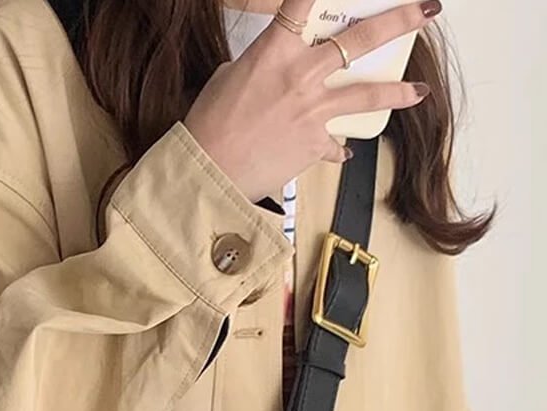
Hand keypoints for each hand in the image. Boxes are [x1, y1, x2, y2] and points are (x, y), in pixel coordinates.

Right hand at [182, 0, 440, 201]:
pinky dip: (337, 147)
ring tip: (419, 91)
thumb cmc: (210, 124)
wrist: (209, 170)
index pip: (305, 2)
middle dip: (397, 21)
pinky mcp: (313, 144)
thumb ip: (262, 65)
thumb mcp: (230, 78)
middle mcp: (301, 75)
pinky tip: (343, 150)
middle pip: (360, 40)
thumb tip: (274, 70)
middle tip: (424, 11)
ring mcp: (312, 111)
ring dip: (397, 91)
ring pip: (366, 95)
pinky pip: (334, 143)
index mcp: (274, 50)